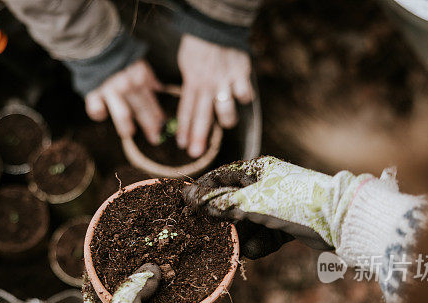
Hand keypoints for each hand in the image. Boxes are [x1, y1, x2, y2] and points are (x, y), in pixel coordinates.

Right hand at [84, 60, 163, 142]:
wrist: (94, 42)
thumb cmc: (118, 54)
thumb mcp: (138, 61)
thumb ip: (149, 77)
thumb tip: (160, 88)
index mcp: (140, 78)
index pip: (152, 101)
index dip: (158, 115)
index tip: (163, 125)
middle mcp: (128, 85)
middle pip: (142, 110)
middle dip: (150, 125)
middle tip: (155, 138)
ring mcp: (111, 90)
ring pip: (122, 113)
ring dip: (127, 126)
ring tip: (129, 134)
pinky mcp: (93, 92)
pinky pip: (96, 108)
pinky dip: (98, 113)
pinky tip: (102, 115)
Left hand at [176, 35, 253, 157]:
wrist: (216, 26)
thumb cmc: (199, 46)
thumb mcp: (186, 66)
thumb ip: (190, 87)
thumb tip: (190, 106)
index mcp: (192, 82)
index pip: (186, 111)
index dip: (184, 129)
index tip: (182, 145)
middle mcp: (207, 85)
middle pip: (202, 116)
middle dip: (198, 137)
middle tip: (195, 153)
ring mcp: (225, 81)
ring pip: (226, 109)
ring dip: (226, 120)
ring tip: (226, 123)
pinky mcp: (241, 74)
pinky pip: (245, 93)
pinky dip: (244, 97)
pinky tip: (242, 97)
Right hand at [183, 157, 378, 257]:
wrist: (340, 220)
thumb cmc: (295, 202)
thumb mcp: (252, 202)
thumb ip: (220, 202)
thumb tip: (188, 197)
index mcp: (257, 169)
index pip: (220, 177)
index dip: (202, 192)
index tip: (186, 208)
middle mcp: (266, 184)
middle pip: (233, 203)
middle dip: (223, 222)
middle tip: (208, 236)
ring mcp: (278, 204)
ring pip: (248, 223)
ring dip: (242, 238)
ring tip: (236, 250)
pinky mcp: (288, 224)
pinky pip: (265, 235)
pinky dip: (261, 244)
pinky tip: (257, 251)